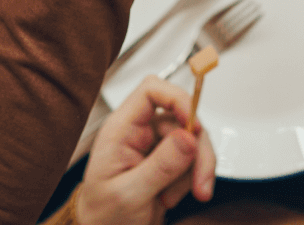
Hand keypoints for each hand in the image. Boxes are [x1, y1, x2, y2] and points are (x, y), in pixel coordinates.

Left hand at [75, 77, 213, 224]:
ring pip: (193, 139)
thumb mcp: (128, 194)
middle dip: (197, 151)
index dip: (177, 98)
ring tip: (173, 198)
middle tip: (201, 182)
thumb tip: (188, 137)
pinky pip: (193, 159)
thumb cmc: (102, 215)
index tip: (194, 124)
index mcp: (121, 129)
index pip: (151, 91)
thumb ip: (159, 166)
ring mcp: (155, 146)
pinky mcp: (168, 161)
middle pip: (182, 118)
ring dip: (195, 170)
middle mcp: (139, 132)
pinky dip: (192, 179)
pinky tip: (171, 197)